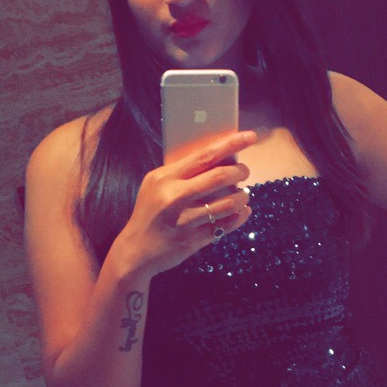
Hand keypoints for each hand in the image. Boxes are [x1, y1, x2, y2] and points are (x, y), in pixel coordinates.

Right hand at [112, 129, 257, 278]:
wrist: (136, 250)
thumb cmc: (149, 212)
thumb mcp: (155, 184)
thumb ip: (180, 171)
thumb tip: (215, 157)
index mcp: (166, 178)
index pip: (204, 156)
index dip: (230, 144)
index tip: (250, 136)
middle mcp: (176, 197)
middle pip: (220, 177)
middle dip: (240, 171)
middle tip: (244, 171)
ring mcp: (185, 220)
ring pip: (227, 203)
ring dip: (242, 196)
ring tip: (243, 194)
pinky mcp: (193, 240)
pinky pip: (225, 226)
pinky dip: (239, 217)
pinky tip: (242, 211)